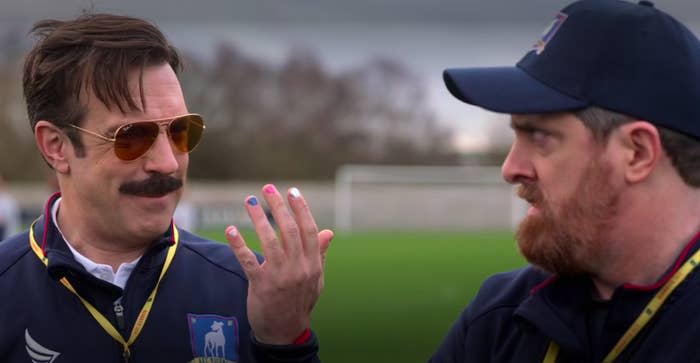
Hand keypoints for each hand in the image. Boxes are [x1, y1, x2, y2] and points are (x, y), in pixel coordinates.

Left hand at [225, 184, 332, 344]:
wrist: (285, 331)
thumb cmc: (300, 301)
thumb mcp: (316, 279)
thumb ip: (320, 254)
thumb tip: (329, 232)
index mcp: (313, 263)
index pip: (308, 230)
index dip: (301, 208)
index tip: (292, 191)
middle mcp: (298, 267)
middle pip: (288, 230)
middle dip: (278, 206)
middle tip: (268, 188)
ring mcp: (280, 276)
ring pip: (269, 240)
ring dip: (258, 218)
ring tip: (249, 201)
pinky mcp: (261, 285)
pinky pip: (248, 260)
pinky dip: (238, 244)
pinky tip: (230, 229)